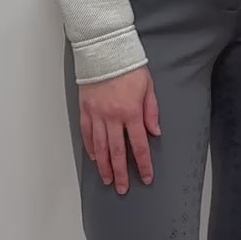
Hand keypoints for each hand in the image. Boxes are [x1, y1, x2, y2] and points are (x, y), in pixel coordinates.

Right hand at [79, 67, 160, 194]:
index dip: (143, 164)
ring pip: (101, 147)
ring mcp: (97, 115)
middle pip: (117, 152)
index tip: (146, 177)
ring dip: (104, 166)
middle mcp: (113, 117)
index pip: (139, 145)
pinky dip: (91, 148)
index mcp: (131, 112)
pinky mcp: (85, 110)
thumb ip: (151, 111)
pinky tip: (94, 158)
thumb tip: (155, 131)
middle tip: (123, 188)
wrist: (104, 51)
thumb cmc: (128, 66)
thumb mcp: (148, 86)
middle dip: (121, 173)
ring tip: (108, 180)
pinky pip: (88, 134)